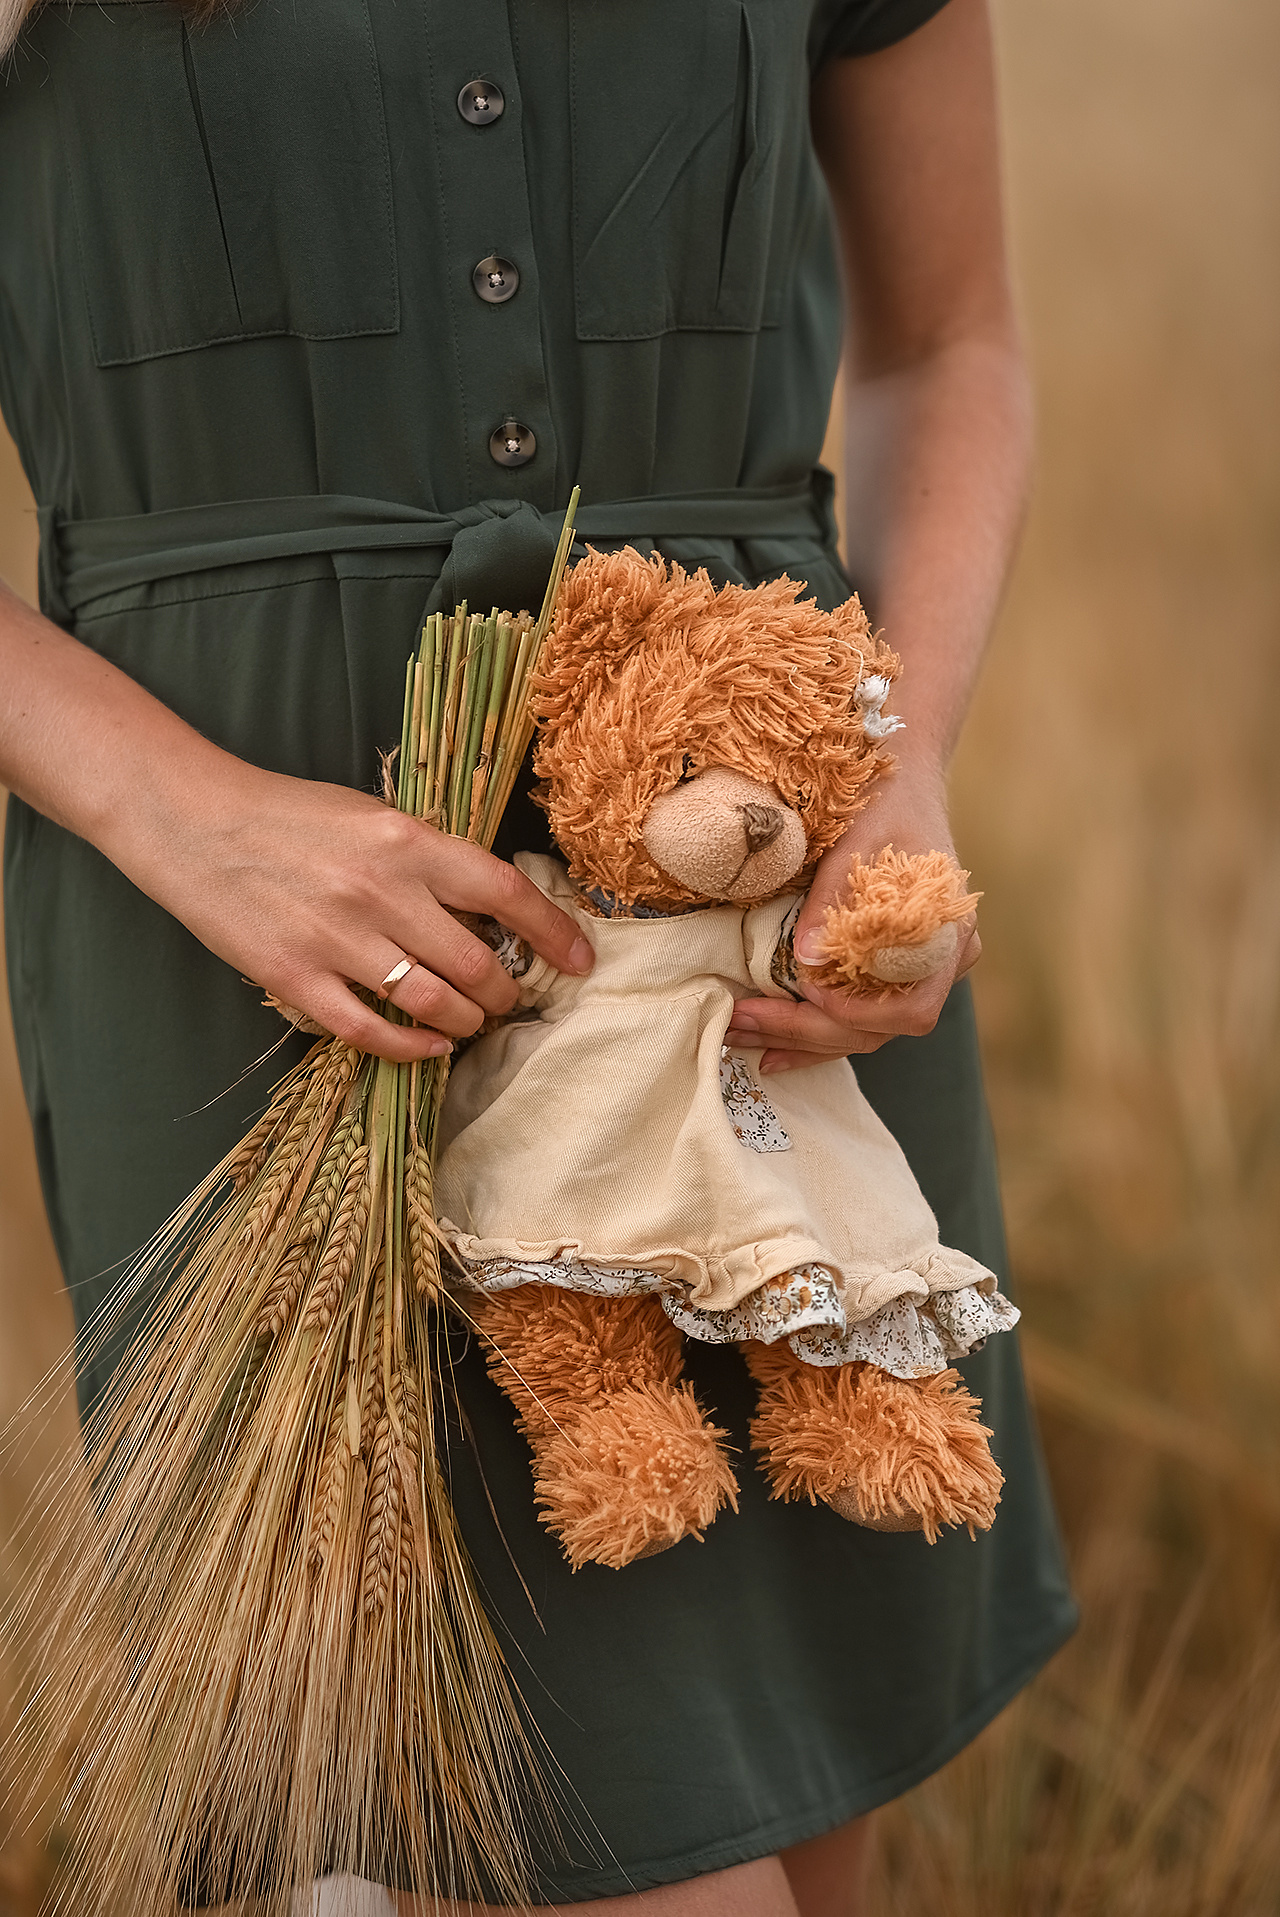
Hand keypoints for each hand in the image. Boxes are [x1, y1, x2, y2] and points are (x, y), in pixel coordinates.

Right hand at [120, 759, 593, 1061]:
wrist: (193, 822)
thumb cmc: (289, 815)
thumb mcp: (371, 816)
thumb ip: (428, 859)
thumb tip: (490, 906)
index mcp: (407, 842)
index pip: (505, 893)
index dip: (553, 932)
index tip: (580, 959)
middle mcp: (381, 892)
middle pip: (477, 962)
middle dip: (506, 991)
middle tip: (508, 997)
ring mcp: (339, 939)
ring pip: (435, 1003)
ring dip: (466, 1022)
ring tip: (470, 1021)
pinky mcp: (297, 978)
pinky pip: (371, 1031)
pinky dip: (412, 1047)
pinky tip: (427, 1046)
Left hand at [724, 761, 978, 1072]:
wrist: (906, 779)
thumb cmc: (887, 801)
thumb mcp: (858, 839)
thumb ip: (834, 898)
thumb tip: (804, 960)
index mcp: (947, 932)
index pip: (915, 1006)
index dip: (860, 1014)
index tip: (809, 995)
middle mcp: (942, 963)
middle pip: (880, 1027)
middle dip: (806, 1032)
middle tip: (741, 1023)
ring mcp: (920, 971)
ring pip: (866, 1031)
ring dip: (802, 1039)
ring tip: (742, 1038)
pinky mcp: (892, 970)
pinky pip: (859, 1015)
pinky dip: (816, 1032)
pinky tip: (773, 1046)